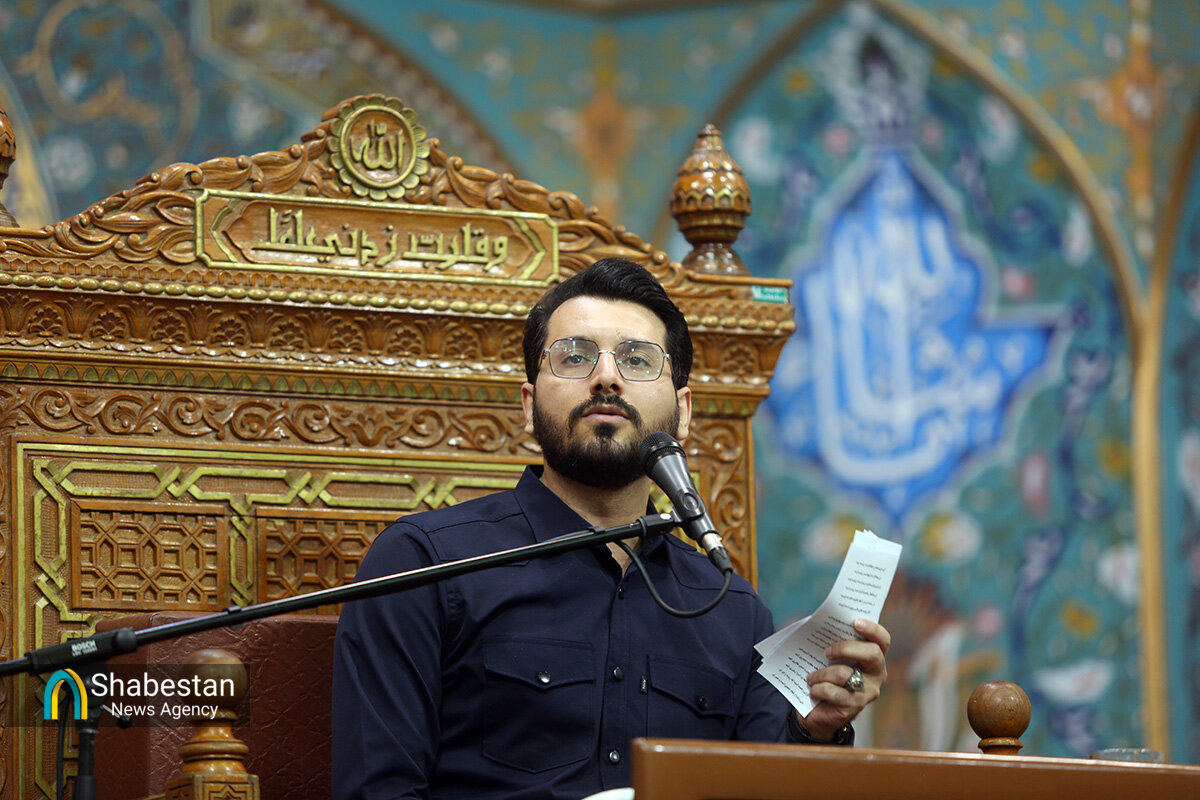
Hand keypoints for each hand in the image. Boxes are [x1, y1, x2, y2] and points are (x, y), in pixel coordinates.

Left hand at [799, 618, 889, 740]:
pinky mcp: (854, 706)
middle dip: (846, 648)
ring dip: (822, 673)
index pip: (882, 640)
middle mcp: (877, 674)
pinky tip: (813, 689)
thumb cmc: (825, 673)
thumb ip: (832, 639)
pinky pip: (833, 692)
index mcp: (873, 656)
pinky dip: (818, 688)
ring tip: (811, 676)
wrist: (816, 708)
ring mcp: (868, 692)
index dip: (872, 629)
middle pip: (872, 654)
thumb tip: (817, 622)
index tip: (855, 622)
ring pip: (845, 674)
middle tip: (827, 651)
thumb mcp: (830, 654)